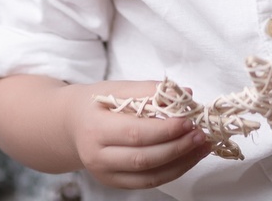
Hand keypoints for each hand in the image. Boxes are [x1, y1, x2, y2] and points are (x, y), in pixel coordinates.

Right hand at [65, 80, 212, 189]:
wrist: (70, 125)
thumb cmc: (96, 103)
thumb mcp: (116, 88)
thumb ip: (149, 90)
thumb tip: (186, 94)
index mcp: (95, 128)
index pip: (135, 133)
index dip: (165, 129)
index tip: (189, 120)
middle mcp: (97, 156)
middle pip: (143, 158)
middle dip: (177, 147)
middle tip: (199, 134)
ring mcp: (105, 174)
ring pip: (148, 176)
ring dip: (180, 163)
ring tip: (201, 147)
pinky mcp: (114, 183)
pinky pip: (148, 183)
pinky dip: (172, 172)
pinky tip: (188, 157)